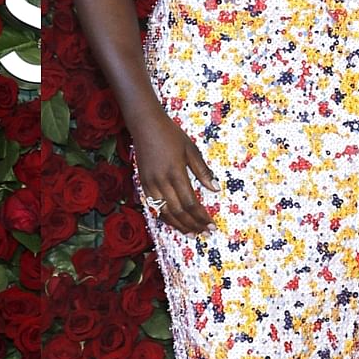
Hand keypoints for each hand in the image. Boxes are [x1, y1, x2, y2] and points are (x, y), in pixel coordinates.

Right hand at [131, 114, 215, 233]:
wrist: (145, 125)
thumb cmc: (171, 135)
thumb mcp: (191, 150)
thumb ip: (203, 171)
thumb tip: (215, 189)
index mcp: (176, 173)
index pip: (190, 203)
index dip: (201, 216)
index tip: (211, 225)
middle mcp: (161, 181)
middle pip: (178, 212)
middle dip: (193, 224)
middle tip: (205, 232)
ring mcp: (150, 184)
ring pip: (165, 213)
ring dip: (179, 226)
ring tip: (192, 233)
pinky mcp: (143, 184)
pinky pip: (155, 207)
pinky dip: (166, 218)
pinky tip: (175, 223)